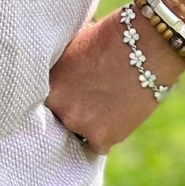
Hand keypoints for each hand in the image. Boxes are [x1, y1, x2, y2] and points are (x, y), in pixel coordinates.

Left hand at [43, 9, 184, 155]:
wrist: (143, 46)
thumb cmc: (106, 39)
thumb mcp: (70, 48)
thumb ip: (58, 69)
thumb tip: (52, 73)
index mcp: (47, 86)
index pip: (41, 103)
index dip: (55, 98)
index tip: (66, 93)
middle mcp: (59, 108)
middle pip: (58, 119)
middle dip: (70, 109)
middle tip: (88, 97)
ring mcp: (80, 124)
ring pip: (77, 132)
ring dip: (88, 123)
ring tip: (103, 105)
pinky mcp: (103, 137)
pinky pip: (97, 146)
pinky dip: (105, 136)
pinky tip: (113, 118)